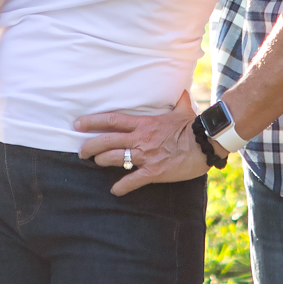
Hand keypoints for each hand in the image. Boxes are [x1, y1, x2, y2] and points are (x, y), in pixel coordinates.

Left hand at [76, 89, 209, 196]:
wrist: (205, 143)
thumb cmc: (194, 126)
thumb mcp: (184, 110)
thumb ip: (179, 102)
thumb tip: (183, 93)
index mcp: (144, 123)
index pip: (112, 120)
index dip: (92, 122)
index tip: (78, 124)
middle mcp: (140, 138)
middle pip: (107, 140)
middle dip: (90, 146)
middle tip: (81, 152)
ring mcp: (146, 156)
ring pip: (115, 158)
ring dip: (102, 161)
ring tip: (96, 163)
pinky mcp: (154, 172)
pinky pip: (132, 180)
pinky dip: (121, 187)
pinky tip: (115, 190)